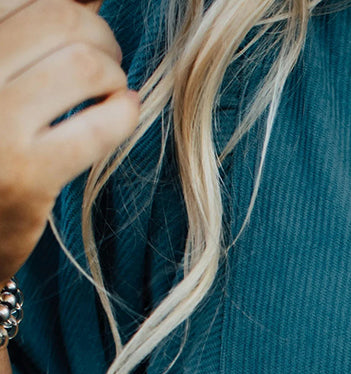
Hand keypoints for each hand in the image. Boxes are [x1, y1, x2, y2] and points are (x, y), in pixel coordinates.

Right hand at [0, 0, 139, 282]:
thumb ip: (30, 30)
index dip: (65, 6)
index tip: (76, 26)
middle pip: (60, 19)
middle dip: (99, 34)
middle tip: (106, 58)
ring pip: (83, 64)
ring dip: (113, 72)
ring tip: (110, 90)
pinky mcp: (25, 176)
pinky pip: (94, 127)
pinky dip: (122, 113)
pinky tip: (123, 113)